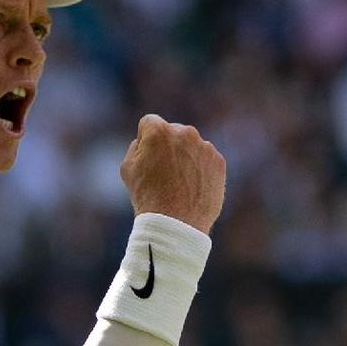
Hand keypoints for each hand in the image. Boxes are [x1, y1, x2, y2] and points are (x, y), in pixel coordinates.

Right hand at [120, 114, 225, 233]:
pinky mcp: (218, 161)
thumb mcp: (127, 168)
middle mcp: (184, 132)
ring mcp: (204, 146)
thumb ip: (136, 146)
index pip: (149, 122)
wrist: (176, 223)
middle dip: (168, 146)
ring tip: (178, 183)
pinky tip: (191, 186)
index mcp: (158, 131)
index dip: (145, 139)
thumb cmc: (147, 196)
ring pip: (191, 145)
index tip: (147, 157)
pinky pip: (205, 158)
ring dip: (185, 156)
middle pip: (173, 132)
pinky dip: (199, 168)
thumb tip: (145, 141)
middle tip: (163, 172)